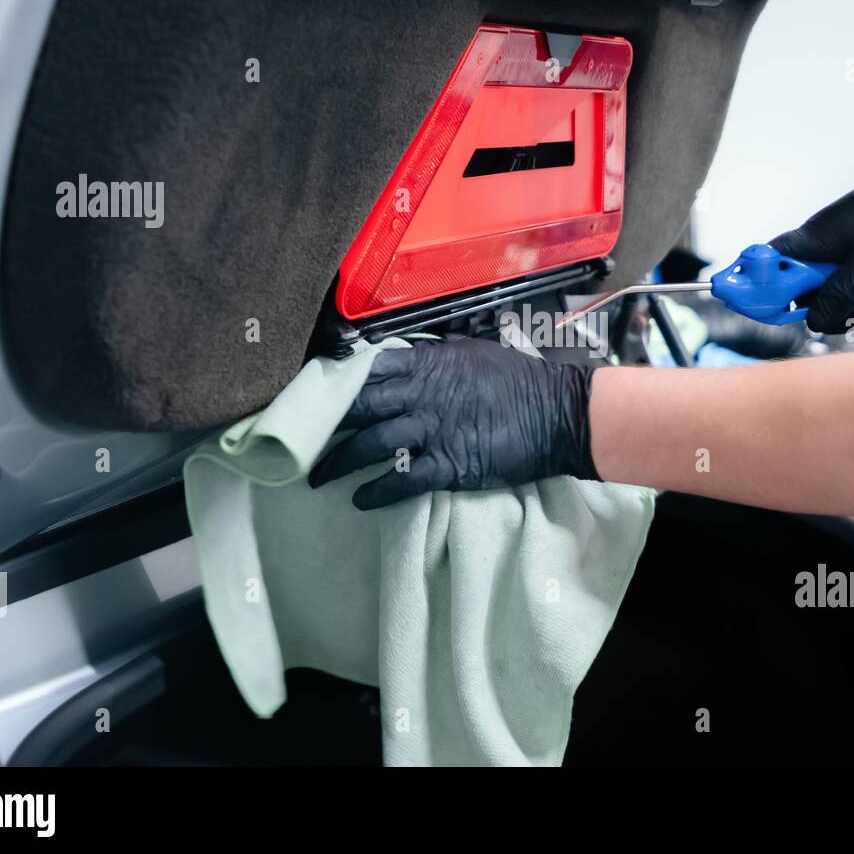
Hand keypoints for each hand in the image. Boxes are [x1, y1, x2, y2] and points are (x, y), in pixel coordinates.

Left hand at [309, 339, 598, 508]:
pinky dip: (375, 492)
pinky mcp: (447, 466)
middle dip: (324, 423)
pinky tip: (358, 500)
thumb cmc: (517, 380)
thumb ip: (435, 356)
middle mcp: (420, 396)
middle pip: (358, 408)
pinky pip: (400, 481)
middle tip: (297, 438)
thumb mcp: (472, 352)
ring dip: (338, 463)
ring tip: (316, 477)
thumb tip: (403, 357)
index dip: (334, 380)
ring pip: (370, 446)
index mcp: (426, 364)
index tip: (310, 392)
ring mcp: (432, 432)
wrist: (556, 414)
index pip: (366, 368)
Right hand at [769, 143, 853, 333]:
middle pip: (806, 291)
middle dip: (837, 309)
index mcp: (808, 244)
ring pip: (837, 290)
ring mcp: (838, 249)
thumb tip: (813, 322)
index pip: (765, 271)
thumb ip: (837, 298)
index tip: (779, 315)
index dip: (764, 295)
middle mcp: (817, 247)